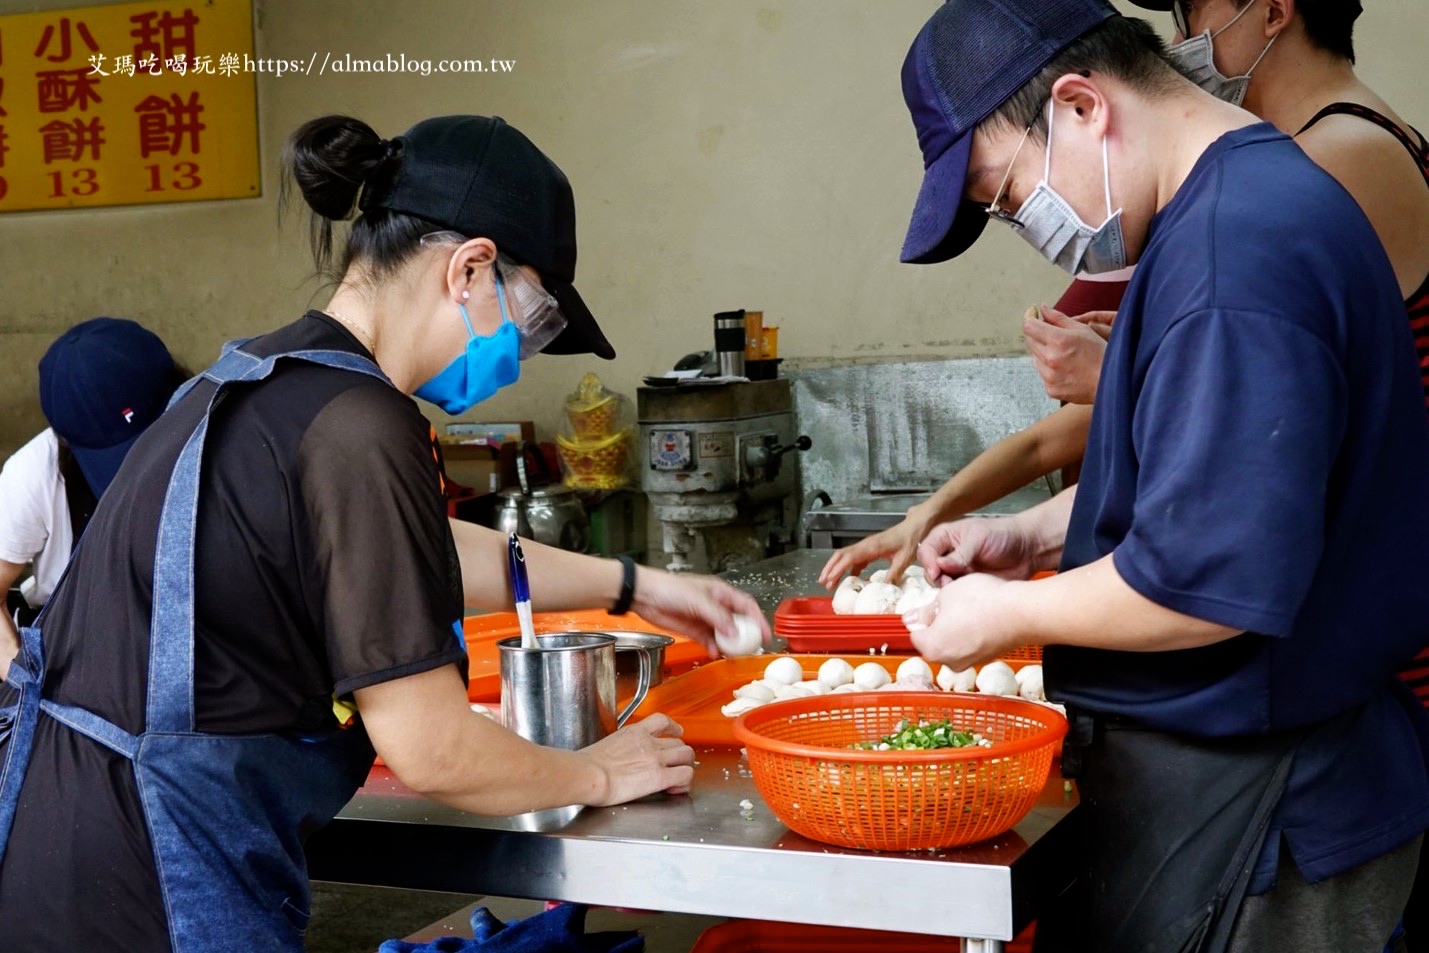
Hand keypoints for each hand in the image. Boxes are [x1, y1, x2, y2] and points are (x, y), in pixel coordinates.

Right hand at [582, 713, 696, 803]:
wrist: (588, 774)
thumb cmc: (587, 764)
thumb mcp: (606, 745)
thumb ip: (620, 747)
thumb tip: (616, 758)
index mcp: (634, 732)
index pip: (661, 721)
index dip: (673, 727)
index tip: (676, 731)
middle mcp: (649, 742)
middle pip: (678, 741)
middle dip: (680, 752)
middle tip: (677, 763)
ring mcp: (656, 758)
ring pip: (686, 755)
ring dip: (686, 765)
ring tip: (679, 776)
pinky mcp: (660, 777)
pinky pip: (685, 774)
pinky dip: (684, 782)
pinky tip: (676, 788)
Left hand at [631, 567, 769, 657]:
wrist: (644, 595)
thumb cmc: (669, 588)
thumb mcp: (698, 600)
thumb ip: (718, 616)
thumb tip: (735, 632)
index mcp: (720, 593)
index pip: (747, 606)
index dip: (758, 619)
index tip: (765, 634)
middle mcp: (715, 606)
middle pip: (737, 622)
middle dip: (746, 636)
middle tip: (752, 649)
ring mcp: (705, 618)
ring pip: (724, 634)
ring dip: (729, 645)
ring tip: (734, 655)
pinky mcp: (693, 629)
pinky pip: (709, 641)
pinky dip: (714, 648)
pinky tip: (715, 654)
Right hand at [818, 512, 928, 588]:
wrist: (913, 528)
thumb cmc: (909, 541)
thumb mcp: (904, 560)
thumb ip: (893, 575)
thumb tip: (883, 590)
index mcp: (872, 547)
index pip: (849, 558)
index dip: (837, 569)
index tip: (829, 580)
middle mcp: (865, 545)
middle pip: (840, 555)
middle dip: (829, 568)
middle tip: (822, 582)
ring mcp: (866, 546)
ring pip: (844, 556)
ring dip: (835, 568)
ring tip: (829, 582)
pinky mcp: (869, 549)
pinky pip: (853, 558)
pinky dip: (847, 568)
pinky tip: (848, 579)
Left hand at [905, 574, 1019, 670]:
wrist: (1021, 612)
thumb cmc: (981, 601)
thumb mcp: (945, 595)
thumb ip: (925, 611)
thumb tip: (911, 618)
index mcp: (932, 647)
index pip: (916, 634)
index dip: (921, 617)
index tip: (930, 606)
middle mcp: (949, 661)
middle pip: (934, 642)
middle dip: (939, 624)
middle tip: (951, 604)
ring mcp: (970, 662)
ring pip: (954, 644)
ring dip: (957, 629)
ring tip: (969, 608)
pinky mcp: (988, 658)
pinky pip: (972, 645)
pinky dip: (973, 633)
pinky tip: (983, 617)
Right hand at [915, 517, 1040, 585]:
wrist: (1027, 551)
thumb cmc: (1003, 535)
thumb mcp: (979, 538)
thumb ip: (959, 553)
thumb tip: (941, 566)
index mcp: (945, 537)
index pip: (926, 550)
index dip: (929, 562)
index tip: (937, 571)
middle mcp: (948, 554)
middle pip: (929, 570)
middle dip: (936, 578)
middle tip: (948, 582)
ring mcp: (957, 570)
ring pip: (940, 584)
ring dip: (946, 588)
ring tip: (960, 588)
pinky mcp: (967, 584)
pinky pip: (955, 593)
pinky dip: (957, 596)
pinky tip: (967, 593)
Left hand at [1024, 305, 1108, 403]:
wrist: (1111, 383)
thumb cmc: (1100, 354)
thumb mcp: (1082, 329)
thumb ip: (1058, 318)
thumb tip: (1042, 308)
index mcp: (1058, 341)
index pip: (1029, 327)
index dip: (1030, 319)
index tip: (1033, 316)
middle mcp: (1050, 359)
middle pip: (1030, 341)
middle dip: (1038, 335)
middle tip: (1054, 336)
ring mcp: (1049, 376)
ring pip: (1035, 358)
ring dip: (1044, 353)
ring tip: (1065, 355)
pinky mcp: (1051, 389)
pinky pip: (1043, 374)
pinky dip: (1050, 369)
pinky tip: (1066, 368)